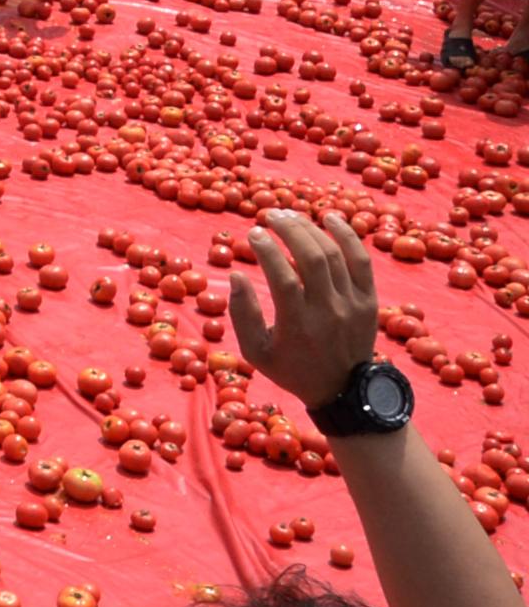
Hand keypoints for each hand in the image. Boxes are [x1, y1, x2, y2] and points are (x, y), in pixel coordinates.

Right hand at [229, 210, 378, 412]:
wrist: (344, 390)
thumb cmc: (293, 369)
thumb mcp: (256, 352)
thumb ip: (243, 313)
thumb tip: (237, 275)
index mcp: (298, 325)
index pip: (283, 278)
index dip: (267, 250)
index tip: (253, 233)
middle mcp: (328, 311)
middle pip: (311, 258)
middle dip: (289, 229)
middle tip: (270, 215)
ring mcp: (353, 305)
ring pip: (334, 255)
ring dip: (311, 229)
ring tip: (291, 216)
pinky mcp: (369, 301)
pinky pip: (362, 261)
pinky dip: (347, 236)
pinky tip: (330, 218)